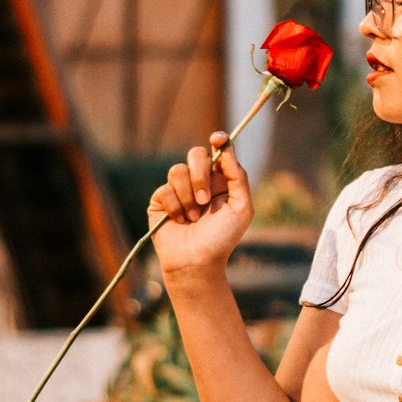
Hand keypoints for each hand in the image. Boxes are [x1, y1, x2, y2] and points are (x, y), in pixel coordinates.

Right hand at [147, 132, 253, 276]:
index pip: (218, 152)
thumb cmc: (222, 238)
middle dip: (200, 174)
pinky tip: (180, 222)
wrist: (197, 262)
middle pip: (196, 154)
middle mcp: (199, 182)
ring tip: (194, 218)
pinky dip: (175, 207)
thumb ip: (238, 177)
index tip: (217, 139)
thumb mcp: (241, 208)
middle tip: (205, 199)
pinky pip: (165, 189)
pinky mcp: (160, 200)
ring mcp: (178, 189)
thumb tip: (226, 150)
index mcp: (220, 181)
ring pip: (178, 170)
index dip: (218, 141)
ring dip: (188, 197)